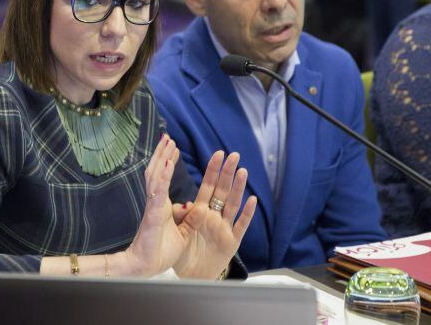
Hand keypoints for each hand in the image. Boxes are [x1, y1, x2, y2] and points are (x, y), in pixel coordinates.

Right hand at [123, 135, 206, 276]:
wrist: (146, 267)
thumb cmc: (160, 252)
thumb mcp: (183, 233)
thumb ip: (189, 219)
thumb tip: (198, 206)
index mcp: (162, 206)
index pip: (164, 179)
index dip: (168, 163)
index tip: (173, 149)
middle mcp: (156, 202)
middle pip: (157, 172)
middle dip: (162, 154)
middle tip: (168, 137)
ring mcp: (154, 207)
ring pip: (156, 176)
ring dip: (162, 158)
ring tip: (168, 142)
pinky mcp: (153, 215)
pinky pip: (158, 192)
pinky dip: (162, 177)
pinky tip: (166, 164)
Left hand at [173, 151, 256, 278]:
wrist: (191, 276)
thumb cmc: (183, 253)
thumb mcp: (178, 233)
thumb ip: (181, 218)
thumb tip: (185, 204)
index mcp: (201, 212)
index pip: (208, 187)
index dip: (213, 171)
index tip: (218, 154)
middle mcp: (215, 217)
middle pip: (223, 191)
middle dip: (228, 173)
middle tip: (234, 155)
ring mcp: (224, 228)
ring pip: (233, 204)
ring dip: (238, 188)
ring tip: (243, 171)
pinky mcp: (231, 242)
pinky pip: (240, 225)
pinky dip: (247, 213)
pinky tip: (252, 200)